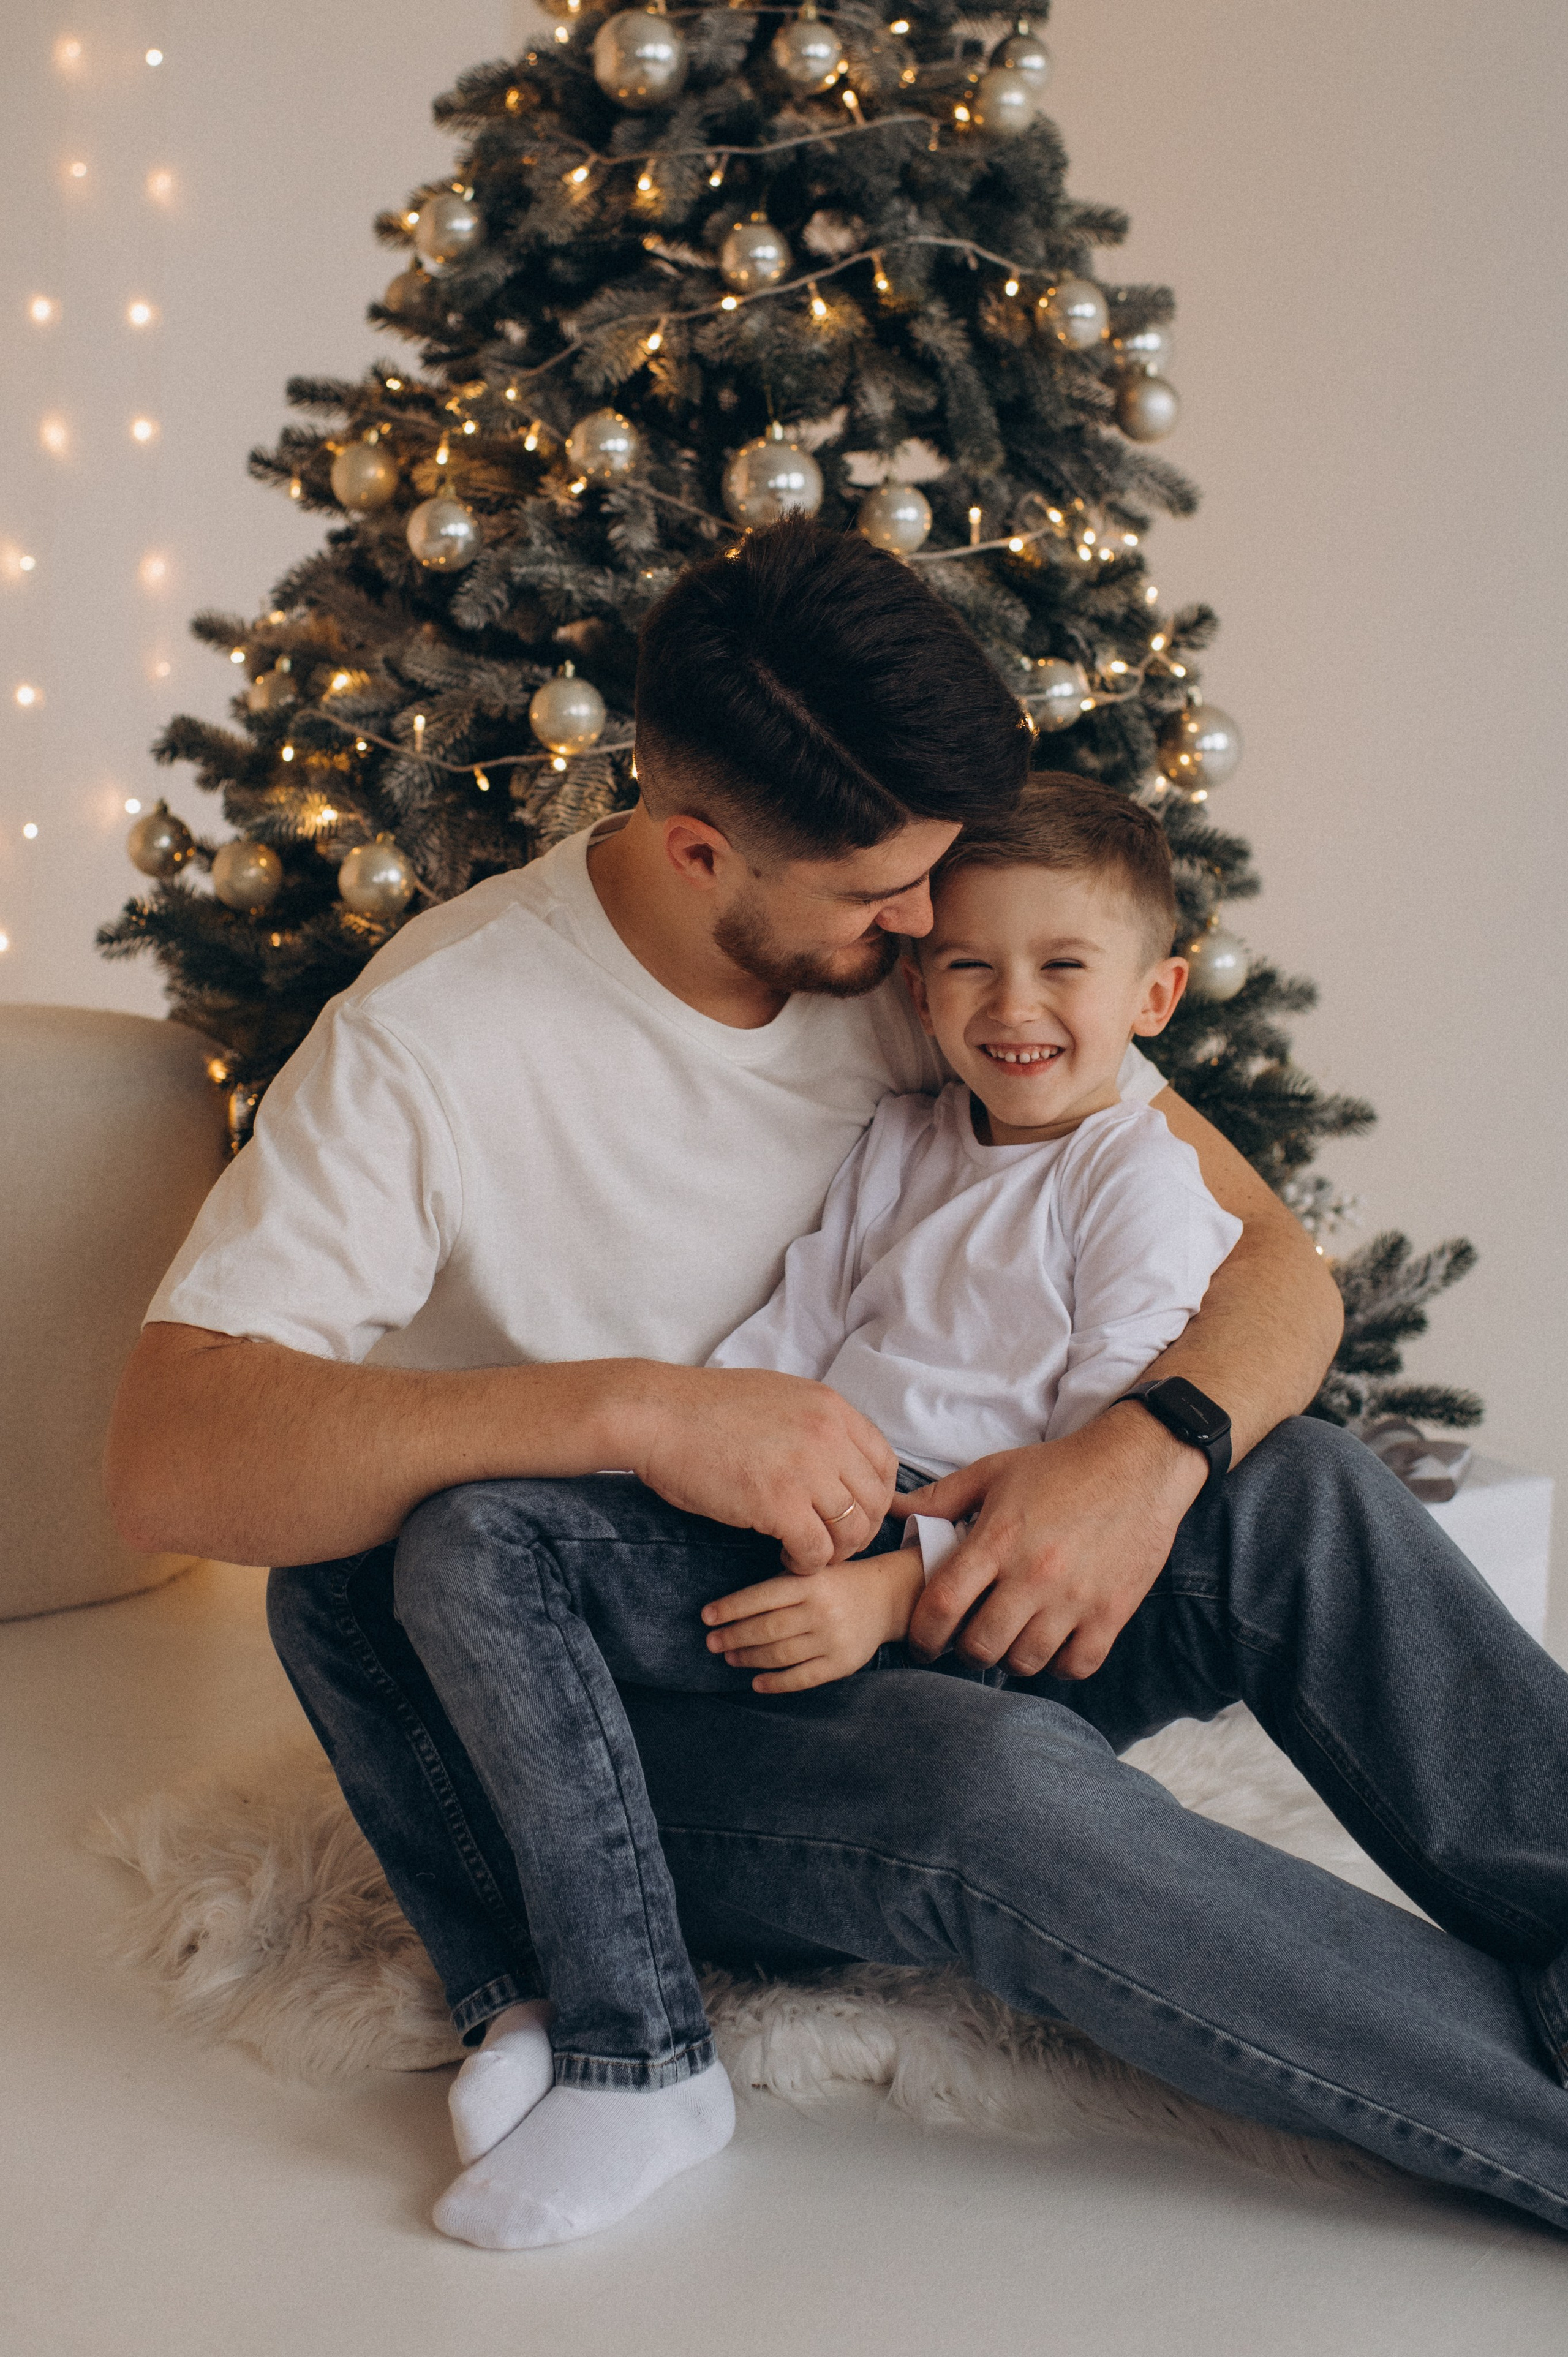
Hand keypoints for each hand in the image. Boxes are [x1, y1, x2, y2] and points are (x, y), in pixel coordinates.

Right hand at [623, 1364, 897, 1570]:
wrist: (657, 1415)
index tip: (854, 1513)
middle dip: (857, 1530)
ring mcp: (806, 1469)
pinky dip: (806, 1564)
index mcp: (830, 1407)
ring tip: (806, 1553)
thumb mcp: (777, 1397)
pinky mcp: (779, 1504)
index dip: (874, 1496)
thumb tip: (831, 1455)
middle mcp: (828, 1435)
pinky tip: (785, 1559)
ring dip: (834, 1551)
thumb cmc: (703, 1410)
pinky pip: (816, 1551)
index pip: (884, 1461)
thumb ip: (812, 1423)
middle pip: (873, 1500)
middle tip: (830, 1543)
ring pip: (851, 1530)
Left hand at [700, 1545, 924, 1692]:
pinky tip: (756, 1682)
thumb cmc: (835, 1584)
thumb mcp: (811, 1571)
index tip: (706, 1617)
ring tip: (730, 1657)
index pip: (762, 1596)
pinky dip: (776, 1683)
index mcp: (811, 1582)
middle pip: (768, 1628)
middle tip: (712, 1643)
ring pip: (781, 1654)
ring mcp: (833, 1639)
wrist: (885, 1598)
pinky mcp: (842, 1664)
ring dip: (749, 1658)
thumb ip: (779, 1584)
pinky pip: (802, 1678)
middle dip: (734, 1637)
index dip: (731, 1607)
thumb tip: (729, 1610)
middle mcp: (822, 1610)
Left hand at [892, 1405, 1205, 1678]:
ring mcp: (1075, 1598)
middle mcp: (1033, 1575)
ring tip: (1010, 1639)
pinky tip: (1052, 1642)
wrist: (1140, 1463)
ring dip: (1009, 1658)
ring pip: (1025, 1662)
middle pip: (980, 1645)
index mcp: (998, 1539)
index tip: (924, 1640)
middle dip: (965, 1649)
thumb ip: (941, 1497)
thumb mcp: (995, 1472)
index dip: (923, 1634)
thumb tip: (894, 1510)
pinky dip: (1058, 1663)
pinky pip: (1075, 1666)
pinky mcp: (1111, 1612)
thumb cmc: (1061, 1467)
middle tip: (969, 1638)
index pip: (941, 1605)